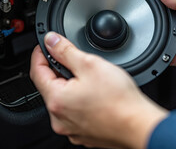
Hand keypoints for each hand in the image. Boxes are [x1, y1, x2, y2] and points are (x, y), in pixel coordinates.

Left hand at [30, 32, 166, 148]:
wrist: (139, 125)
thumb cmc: (119, 101)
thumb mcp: (90, 64)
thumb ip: (66, 51)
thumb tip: (51, 41)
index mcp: (56, 100)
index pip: (36, 71)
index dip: (39, 54)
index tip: (45, 46)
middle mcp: (59, 118)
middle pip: (50, 86)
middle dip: (59, 70)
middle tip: (75, 61)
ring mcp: (70, 128)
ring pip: (63, 100)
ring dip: (70, 86)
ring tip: (91, 80)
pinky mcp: (83, 133)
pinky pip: (74, 112)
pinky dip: (80, 101)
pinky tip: (96, 96)